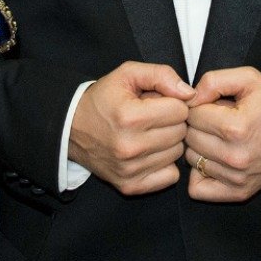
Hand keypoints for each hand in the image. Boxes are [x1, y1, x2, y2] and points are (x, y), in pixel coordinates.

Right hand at [67, 62, 194, 195]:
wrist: (70, 128)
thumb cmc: (103, 99)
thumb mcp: (127, 74)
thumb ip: (162, 75)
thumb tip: (189, 93)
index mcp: (130, 117)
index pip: (180, 111)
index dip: (172, 102)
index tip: (158, 103)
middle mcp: (130, 147)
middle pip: (180, 132)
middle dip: (171, 121)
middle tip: (152, 118)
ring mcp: (130, 170)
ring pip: (177, 153)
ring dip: (168, 142)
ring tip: (148, 134)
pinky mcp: (130, 186)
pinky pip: (170, 176)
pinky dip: (165, 164)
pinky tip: (150, 153)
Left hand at [184, 67, 260, 202]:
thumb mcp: (249, 78)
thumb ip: (213, 81)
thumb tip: (189, 98)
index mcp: (236, 127)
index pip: (192, 115)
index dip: (199, 106)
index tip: (212, 105)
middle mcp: (235, 156)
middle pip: (190, 138)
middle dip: (197, 125)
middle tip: (215, 121)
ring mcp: (237, 178)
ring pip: (192, 161)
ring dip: (199, 147)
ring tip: (217, 138)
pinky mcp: (239, 192)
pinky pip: (198, 189)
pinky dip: (199, 175)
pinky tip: (212, 160)